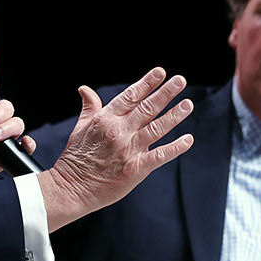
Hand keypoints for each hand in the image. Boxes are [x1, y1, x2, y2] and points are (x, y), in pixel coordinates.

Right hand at [39, 68, 194, 229]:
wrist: (72, 188)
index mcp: (105, 119)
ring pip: (156, 128)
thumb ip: (89, 107)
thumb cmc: (75, 158)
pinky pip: (159, 155)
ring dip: (174, 115)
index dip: (146, 83)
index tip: (161, 72)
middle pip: (146, 108)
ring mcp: (127, 150)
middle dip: (165, 92)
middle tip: (180, 80)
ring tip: (188, 104)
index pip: (130, 96)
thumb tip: (84, 89)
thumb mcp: (80, 127)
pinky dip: (175, 148)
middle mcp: (118, 131)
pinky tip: (188, 139)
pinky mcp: (135, 169)